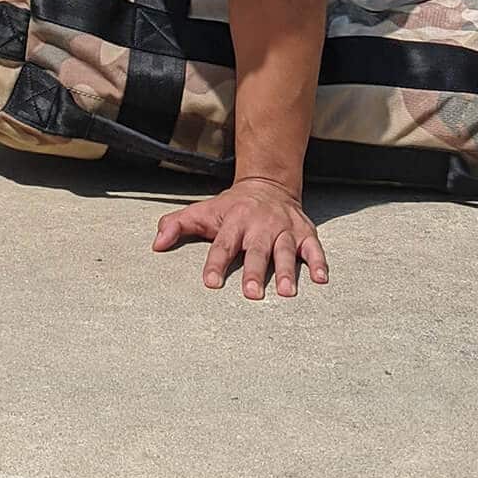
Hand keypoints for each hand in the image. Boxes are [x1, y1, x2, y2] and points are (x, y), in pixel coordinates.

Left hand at [152, 176, 328, 298]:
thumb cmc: (231, 207)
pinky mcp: (304, 232)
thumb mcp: (203, 211)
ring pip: (286, 250)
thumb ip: (176, 225)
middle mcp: (260, 225)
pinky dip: (319, 262)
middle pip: (257, 250)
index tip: (211, 283)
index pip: (223, 244)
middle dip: (255, 271)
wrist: (267, 183)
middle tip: (252, 294)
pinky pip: (314, 248)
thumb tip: (156, 244)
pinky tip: (321, 279)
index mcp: (234, 221)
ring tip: (287, 292)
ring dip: (288, 271)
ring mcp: (284, 228)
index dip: (216, 263)